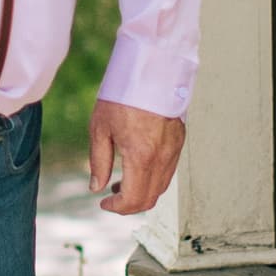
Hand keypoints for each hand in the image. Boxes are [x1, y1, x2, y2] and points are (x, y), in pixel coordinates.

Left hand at [87, 101, 182, 216]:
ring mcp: (174, 149)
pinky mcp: (179, 140)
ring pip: (162, 186)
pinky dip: (153, 178)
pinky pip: (168, 170)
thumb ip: (99, 161)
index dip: (117, 208)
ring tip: (121, 182)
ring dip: (142, 192)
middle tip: (111, 198)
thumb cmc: (122, 94)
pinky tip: (137, 167)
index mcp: (141, 157)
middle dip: (130, 205)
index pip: (133, 199)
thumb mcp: (100, 128)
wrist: (152, 68)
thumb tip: (96, 187)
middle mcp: (162, 157)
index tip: (103, 203)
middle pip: (150, 198)